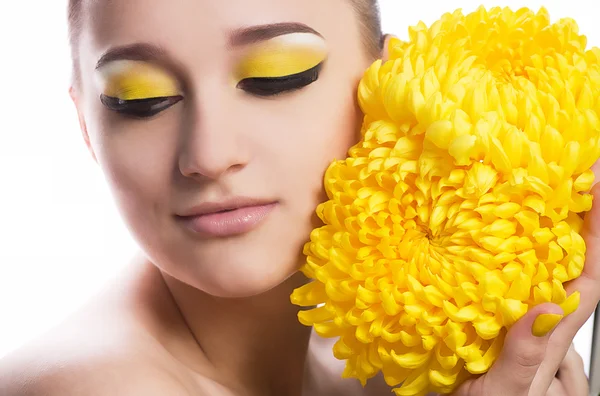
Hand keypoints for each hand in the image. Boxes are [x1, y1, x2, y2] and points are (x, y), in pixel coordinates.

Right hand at [451, 183, 599, 395]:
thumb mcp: (505, 393)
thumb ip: (525, 357)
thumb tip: (546, 308)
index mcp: (551, 338)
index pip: (588, 277)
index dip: (597, 232)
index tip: (595, 188)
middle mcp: (541, 324)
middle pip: (566, 263)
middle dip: (571, 217)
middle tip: (556, 176)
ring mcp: (517, 322)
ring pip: (532, 269)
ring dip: (531, 230)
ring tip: (516, 197)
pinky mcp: (490, 322)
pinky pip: (500, 281)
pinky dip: (493, 255)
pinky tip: (475, 242)